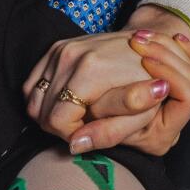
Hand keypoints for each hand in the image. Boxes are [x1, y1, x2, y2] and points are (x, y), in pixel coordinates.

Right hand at [19, 26, 189, 156]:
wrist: (156, 44)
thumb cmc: (153, 83)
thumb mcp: (143, 115)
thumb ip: (110, 133)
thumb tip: (75, 145)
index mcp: (89, 70)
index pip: (56, 120)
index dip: (72, 135)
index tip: (92, 132)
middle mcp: (70, 54)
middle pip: (41, 111)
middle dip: (62, 126)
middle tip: (90, 124)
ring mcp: (61, 48)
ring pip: (33, 98)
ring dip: (52, 112)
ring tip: (82, 113)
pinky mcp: (57, 47)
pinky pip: (33, 84)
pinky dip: (46, 97)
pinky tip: (70, 100)